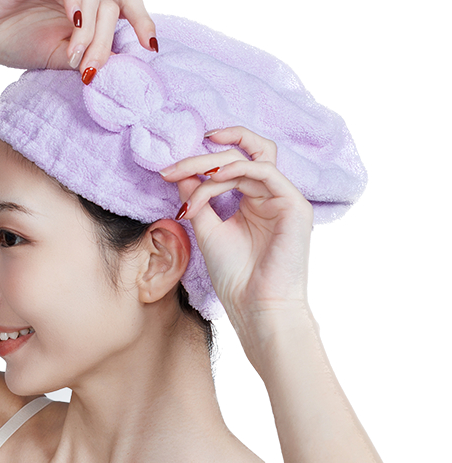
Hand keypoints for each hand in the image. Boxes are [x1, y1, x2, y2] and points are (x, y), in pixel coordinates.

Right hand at [0, 0, 155, 76]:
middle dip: (106, 42)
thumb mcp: (60, 60)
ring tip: (73, 57)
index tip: (151, 49)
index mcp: (89, 11)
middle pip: (112, 7)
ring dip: (89, 32)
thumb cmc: (17, 44)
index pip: (126, 7)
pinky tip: (72, 20)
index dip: (143, 23)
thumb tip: (120, 71)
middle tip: (91, 70)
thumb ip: (89, 59)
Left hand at [162, 127, 314, 334]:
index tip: (167, 173)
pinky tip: (215, 176)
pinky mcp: (295, 204)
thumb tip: (183, 174)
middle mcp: (271, 196)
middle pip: (240, 156)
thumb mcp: (208, 231)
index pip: (230, 167)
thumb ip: (198, 200)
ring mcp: (285, 199)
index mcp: (253, 201)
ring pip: (250, 160)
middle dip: (202, 158)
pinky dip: (238, 168)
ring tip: (187, 174)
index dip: (198, 164)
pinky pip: (266, 171)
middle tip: (173, 168)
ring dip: (213, 165)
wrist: (256, 306)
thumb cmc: (236, 277)